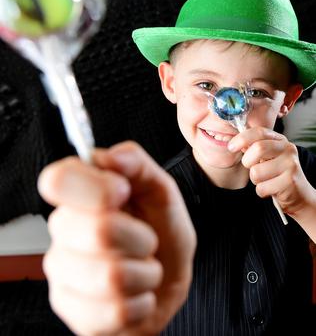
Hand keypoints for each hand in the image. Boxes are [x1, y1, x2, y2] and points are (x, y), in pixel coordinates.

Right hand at [38, 141, 195, 335]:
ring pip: (111, 276)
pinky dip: (141, 302)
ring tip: (142, 267)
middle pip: (98, 231)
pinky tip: (135, 292)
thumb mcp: (161, 191)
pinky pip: (114, 311)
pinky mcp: (70, 309)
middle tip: (146, 240)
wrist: (168, 279)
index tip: (123, 192)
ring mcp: (62, 271)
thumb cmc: (162, 231)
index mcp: (79, 193)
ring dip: (145, 273)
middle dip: (141, 238)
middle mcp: (62, 229)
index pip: (58, 180)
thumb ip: (138, 164)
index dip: (96, 187)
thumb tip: (112, 157)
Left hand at [228, 127, 315, 236]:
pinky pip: (261, 188)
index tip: (231, 147)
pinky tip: (272, 189)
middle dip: (247, 161)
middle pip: (258, 148)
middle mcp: (288, 149)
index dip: (242, 138)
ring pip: (256, 172)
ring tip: (266, 179)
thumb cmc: (276, 173)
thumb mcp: (266, 156)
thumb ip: (253, 147)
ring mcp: (291, 165)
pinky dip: (262, 191)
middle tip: (252, 167)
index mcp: (279, 140)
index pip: (259, 132)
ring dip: (255, 180)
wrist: (298, 194)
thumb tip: (234, 143)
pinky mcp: (290, 182)